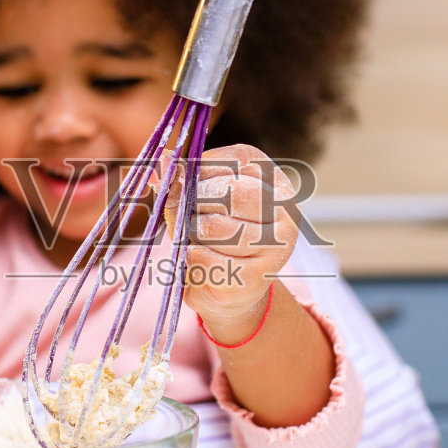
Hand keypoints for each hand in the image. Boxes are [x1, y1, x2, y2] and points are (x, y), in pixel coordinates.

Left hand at [165, 144, 296, 337]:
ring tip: (198, 242)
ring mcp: (276, 244)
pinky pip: (206, 259)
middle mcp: (284, 208)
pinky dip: (193, 261)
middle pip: (225, 193)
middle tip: (192, 221)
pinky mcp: (257, 276)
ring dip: (192, 236)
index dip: (195, 178)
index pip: (224, 162)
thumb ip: (181, 178)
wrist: (233, 288)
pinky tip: (202, 262)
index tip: (191, 192)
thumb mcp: (197, 200)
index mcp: (271, 177)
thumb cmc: (214, 235)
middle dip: (195, 206)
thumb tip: (163, 158)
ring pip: (214, 228)